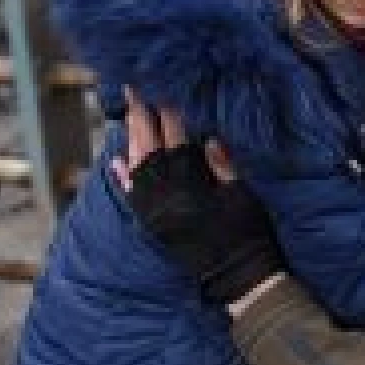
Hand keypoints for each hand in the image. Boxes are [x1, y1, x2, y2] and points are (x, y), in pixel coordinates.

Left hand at [119, 90, 282, 306]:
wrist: (239, 277)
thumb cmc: (248, 233)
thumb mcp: (242, 194)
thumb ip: (224, 165)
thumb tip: (207, 135)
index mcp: (190, 184)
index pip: (175, 138)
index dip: (169, 111)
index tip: (162, 87)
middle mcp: (166, 196)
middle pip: (148, 147)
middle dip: (141, 116)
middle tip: (133, 89)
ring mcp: (155, 211)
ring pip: (137, 168)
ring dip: (132, 139)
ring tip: (128, 114)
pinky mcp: (153, 225)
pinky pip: (132, 197)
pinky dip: (123, 178)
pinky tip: (116, 161)